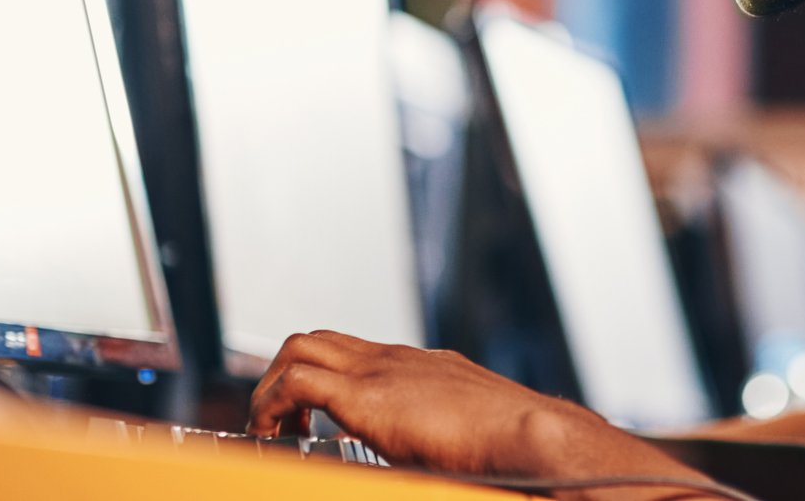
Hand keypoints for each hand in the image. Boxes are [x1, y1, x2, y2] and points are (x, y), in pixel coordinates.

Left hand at [247, 330, 702, 490]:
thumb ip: (434, 441)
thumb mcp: (461, 437)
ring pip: (299, 347)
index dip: (316, 377)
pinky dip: (272, 405)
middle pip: (317, 340)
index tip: (303, 418)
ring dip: (273, 387)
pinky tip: (271, 436)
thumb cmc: (512, 449)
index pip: (349, 351)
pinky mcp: (367, 395)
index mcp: (416, 367)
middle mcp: (393, 358)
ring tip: (271, 430)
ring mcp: (380, 369)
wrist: (532, 436)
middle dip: (284, 375)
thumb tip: (431, 465)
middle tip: (280, 424)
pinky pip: (297, 383)